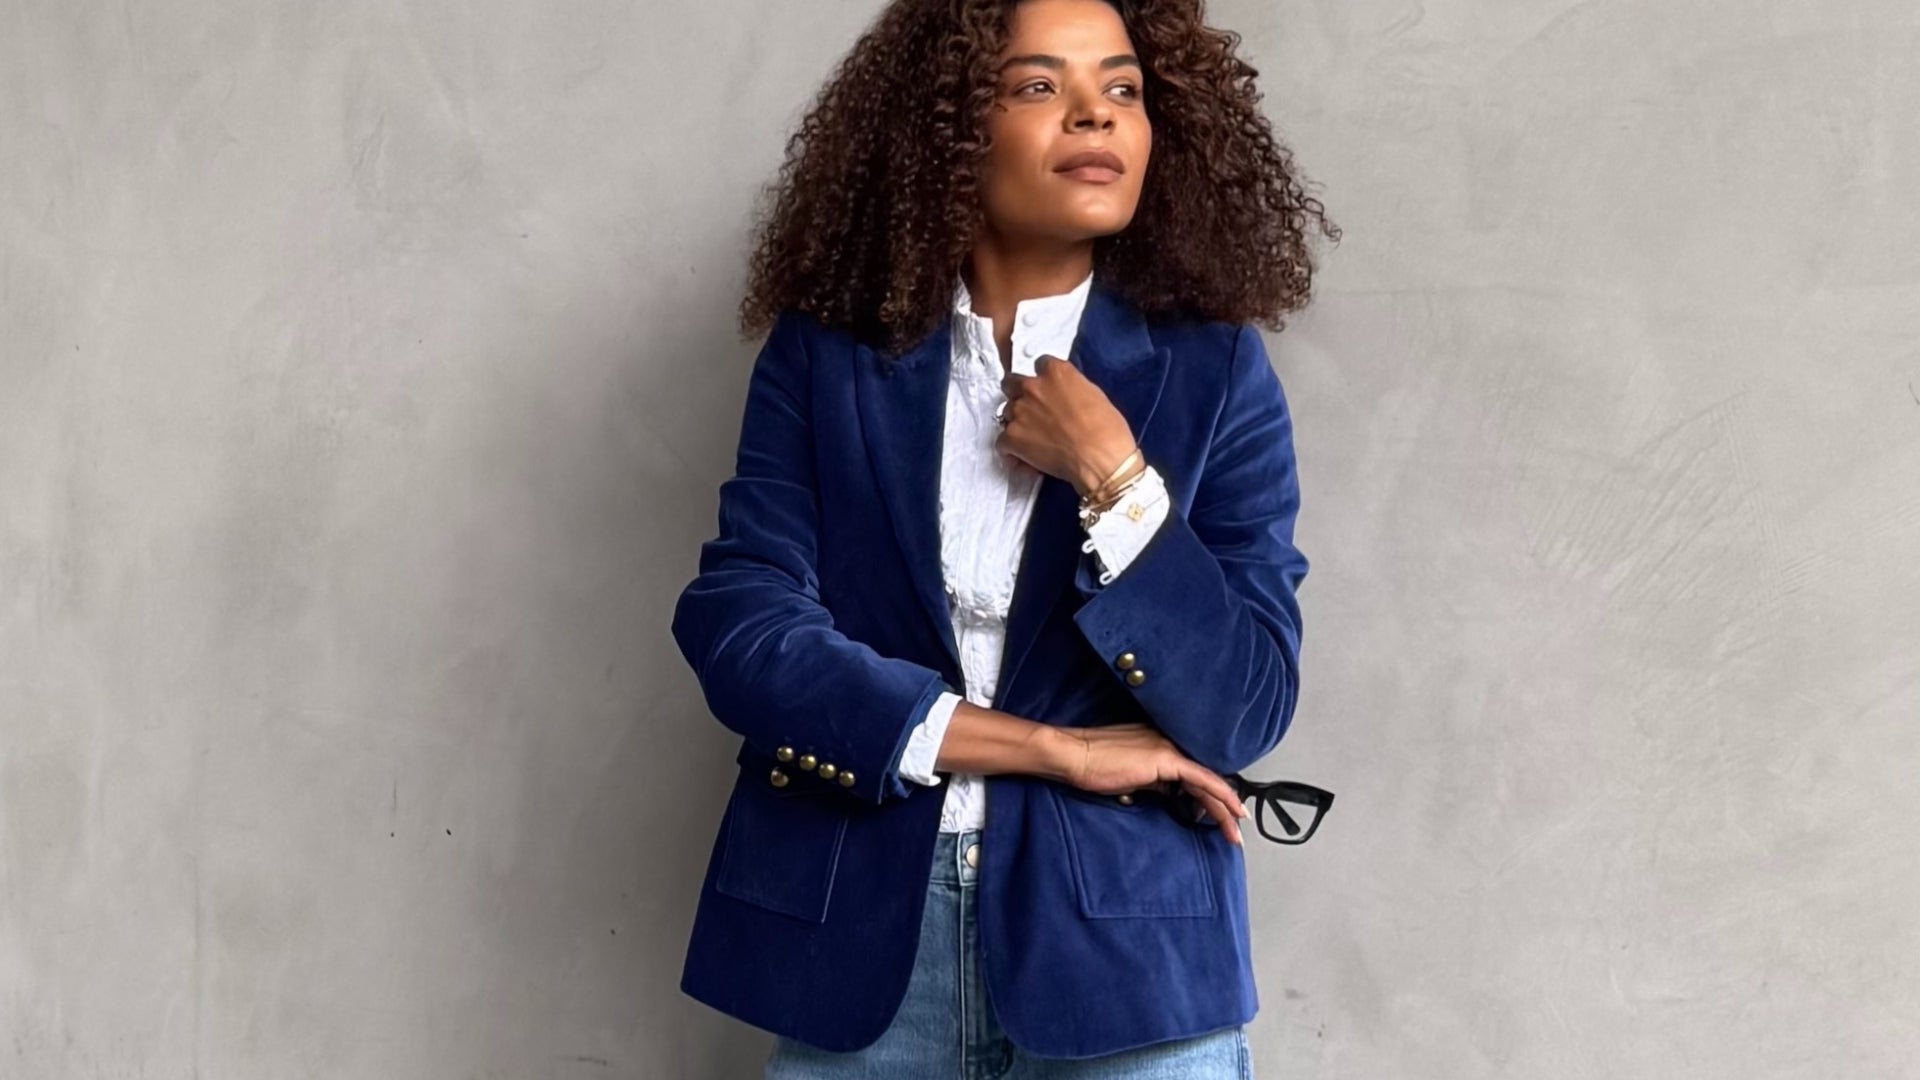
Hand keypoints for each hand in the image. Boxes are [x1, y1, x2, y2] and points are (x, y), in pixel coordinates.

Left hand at [996, 355, 1139, 495]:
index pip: (1040, 364)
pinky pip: (1002, 441)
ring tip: (1033, 438)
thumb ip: (1072, 387)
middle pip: (1012, 383)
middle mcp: (1033, 387)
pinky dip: (1012, 450)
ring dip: (1017, 423)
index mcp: (1056, 372)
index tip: (1047, 389)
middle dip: (1019, 394)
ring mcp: (1019, 412)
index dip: (1043, 380)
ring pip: (1006, 412)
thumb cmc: (1106, 431)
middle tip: (1032, 410)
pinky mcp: (1012, 437)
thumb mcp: (1094, 394)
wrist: (1101, 459)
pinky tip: (1025, 457)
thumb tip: (1065, 395)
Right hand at [1053, 722, 1248, 845]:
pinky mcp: (1166, 759)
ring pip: (1207, 781)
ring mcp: (1168, 749)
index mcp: (1159, 744)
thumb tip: (1166, 792)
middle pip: (1204, 778)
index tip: (1217, 814)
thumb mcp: (1128, 777)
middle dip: (1222, 805)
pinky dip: (1219, 796)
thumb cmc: (1090, 766)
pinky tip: (1231, 811)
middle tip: (1235, 827)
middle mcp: (1168, 742)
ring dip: (1224, 807)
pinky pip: (1201, 780)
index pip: (1192, 773)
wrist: (1074, 756)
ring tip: (1235, 831)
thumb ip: (1151, 781)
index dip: (1208, 795)